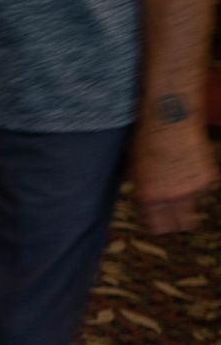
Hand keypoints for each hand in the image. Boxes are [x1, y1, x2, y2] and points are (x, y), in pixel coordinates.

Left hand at [130, 118, 216, 234]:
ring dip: (187, 201)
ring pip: (193, 207)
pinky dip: (198, 184)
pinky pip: (204, 190)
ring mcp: (192, 190)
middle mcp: (170, 197)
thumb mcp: (135, 168)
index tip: (159, 222)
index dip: (157, 225)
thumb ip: (143, 190)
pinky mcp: (209, 180)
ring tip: (179, 182)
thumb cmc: (147, 139)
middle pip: (179, 225)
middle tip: (174, 214)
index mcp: (148, 196)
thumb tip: (147, 205)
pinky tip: (190, 167)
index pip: (156, 227)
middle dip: (177, 222)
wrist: (170, 117)